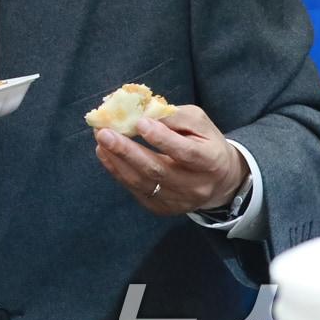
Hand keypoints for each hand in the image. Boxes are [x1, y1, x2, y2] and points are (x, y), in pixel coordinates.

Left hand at [92, 104, 247, 215]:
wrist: (218, 180)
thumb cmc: (205, 143)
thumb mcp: (199, 123)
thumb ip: (174, 116)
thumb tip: (142, 111)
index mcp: (211, 161)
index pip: (186, 152)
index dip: (162, 138)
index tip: (139, 122)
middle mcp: (196, 186)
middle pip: (158, 170)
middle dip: (127, 150)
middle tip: (104, 133)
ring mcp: (178, 201)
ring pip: (142, 182)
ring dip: (117, 161)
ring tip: (101, 141)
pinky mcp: (162, 208)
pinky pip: (136, 190)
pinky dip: (118, 171)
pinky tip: (106, 155)